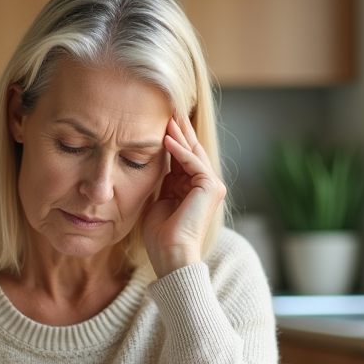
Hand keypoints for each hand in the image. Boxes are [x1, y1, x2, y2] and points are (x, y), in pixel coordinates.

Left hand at [141, 113, 227, 277]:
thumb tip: (153, 160)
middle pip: (191, 150)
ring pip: (193, 152)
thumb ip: (162, 180)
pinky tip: (166, 139)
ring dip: (179, 135)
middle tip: (166, 110)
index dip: (171, 140)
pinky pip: (193, 162)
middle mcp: (206, 185)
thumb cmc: (161, 234)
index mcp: (193, 188)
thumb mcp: (159, 198)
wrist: (171, 254)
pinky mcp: (210, 187)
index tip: (157, 123)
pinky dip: (180, 150)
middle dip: (179, 131)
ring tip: (166, 118)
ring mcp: (211, 186)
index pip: (183, 157)